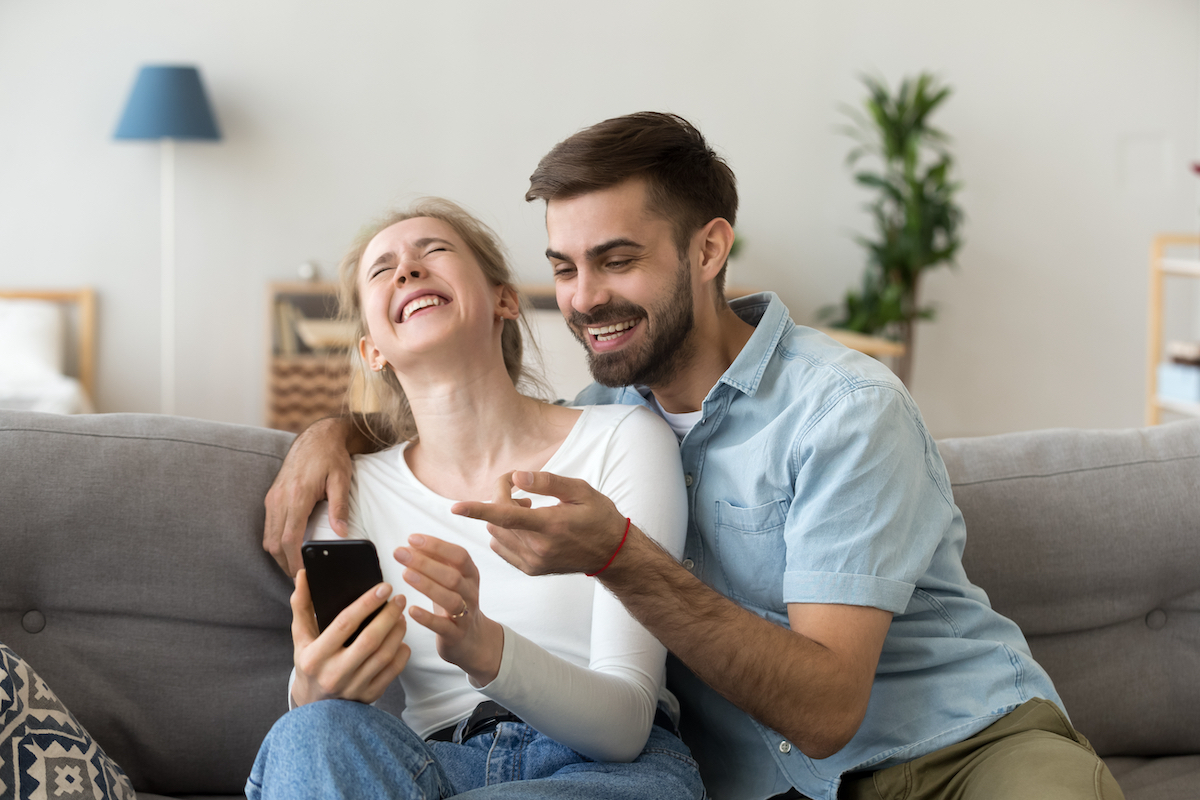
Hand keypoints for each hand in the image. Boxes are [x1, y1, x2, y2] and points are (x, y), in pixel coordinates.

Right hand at [264, 417, 355, 575]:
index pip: (289, 538)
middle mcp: (280, 498)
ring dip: (279, 555)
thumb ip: (340, 507)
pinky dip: (276, 542)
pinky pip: (268, 526)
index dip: (294, 561)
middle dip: (285, 564)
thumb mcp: (341, 480)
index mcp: (297, 496)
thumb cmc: (331, 457)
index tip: (303, 576)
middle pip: (275, 543)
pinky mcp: (272, 497)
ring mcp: (273, 498)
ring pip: (268, 537)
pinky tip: (289, 550)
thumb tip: (341, 534)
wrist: (316, 437)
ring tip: (295, 569)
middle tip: (301, 581)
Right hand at [290, 570, 409, 705]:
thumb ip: (301, 605)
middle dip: (388, 616)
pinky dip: (401, 653)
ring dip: (397, 632)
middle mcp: (334, 674)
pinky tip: (401, 640)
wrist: (314, 706)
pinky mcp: (369, 697)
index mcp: (315, 657)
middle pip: (370, 640)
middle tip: (399, 599)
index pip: (344, 624)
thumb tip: (303, 574)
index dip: (366, 603)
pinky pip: (392, 672)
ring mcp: (353, 688)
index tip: (384, 587)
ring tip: (400, 616)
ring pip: (384, 655)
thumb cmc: (309, 664)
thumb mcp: (300, 637)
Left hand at [394, 534, 503, 684]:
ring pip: (451, 599)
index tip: (412, 539)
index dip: (436, 545)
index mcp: (470, 574)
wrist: (473, 639)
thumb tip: (411, 543)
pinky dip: (427, 618)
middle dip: (425, 562)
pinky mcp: (456, 634)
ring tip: (405, 574)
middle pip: (452, 575)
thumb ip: (435, 561)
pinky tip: (411, 610)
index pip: (459, 555)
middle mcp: (470, 592)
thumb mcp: (451, 579)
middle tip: (400, 553)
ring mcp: (465, 614)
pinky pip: (443, 626)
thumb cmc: (455, 602)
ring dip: (427, 585)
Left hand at [450, 470, 628, 576]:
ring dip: (503, 517)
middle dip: (502, 499)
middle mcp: (538, 547)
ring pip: (496, 533)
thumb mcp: (581, 491)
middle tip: (524, 491)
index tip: (456, 507)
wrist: (611, 554)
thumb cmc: (598, 517)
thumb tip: (518, 477)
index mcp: (550, 525)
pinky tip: (527, 527)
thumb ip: (547, 482)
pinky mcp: (530, 569)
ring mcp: (533, 562)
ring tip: (530, 510)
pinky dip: (505, 533)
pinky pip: (501, 547)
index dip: (479, 509)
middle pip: (498, 519)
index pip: (507, 515)